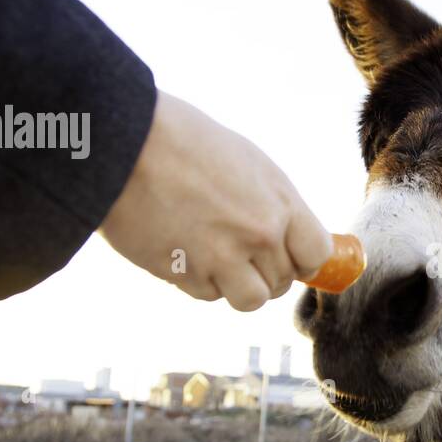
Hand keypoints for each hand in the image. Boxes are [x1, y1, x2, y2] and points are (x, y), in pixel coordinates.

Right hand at [100, 90, 332, 309]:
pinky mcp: (186, 274)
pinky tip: (184, 249)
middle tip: (240, 251)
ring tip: (217, 259)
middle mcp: (259, 235)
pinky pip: (209, 295)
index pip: (317, 254)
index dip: (305, 259)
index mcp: (280, 202)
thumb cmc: (183, 141)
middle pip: (282, 280)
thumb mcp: (247, 162)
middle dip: (266, 271)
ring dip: (238, 286)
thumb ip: (272, 203)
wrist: (125, 143)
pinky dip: (200, 281)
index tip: (292, 258)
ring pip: (251, 299)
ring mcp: (223, 258)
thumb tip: (287, 236)